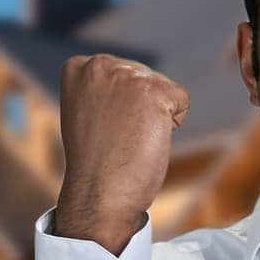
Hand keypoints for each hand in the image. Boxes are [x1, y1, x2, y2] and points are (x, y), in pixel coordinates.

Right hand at [53, 54, 189, 252]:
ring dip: (155, 118)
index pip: (122, 73)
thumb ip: (104, 89)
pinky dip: (171, 125)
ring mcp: (126, 76)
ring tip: (129, 140)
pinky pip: (181, 101)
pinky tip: (145, 141)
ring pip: (163, 90)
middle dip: (140, 110)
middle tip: (117, 138)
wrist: (98, 194)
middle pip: (145, 78)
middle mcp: (99, 65)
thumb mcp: (88, 113)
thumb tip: (132, 84)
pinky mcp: (153, 91)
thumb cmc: (95, 163)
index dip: (120, 106)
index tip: (102, 128)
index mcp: (78, 67)